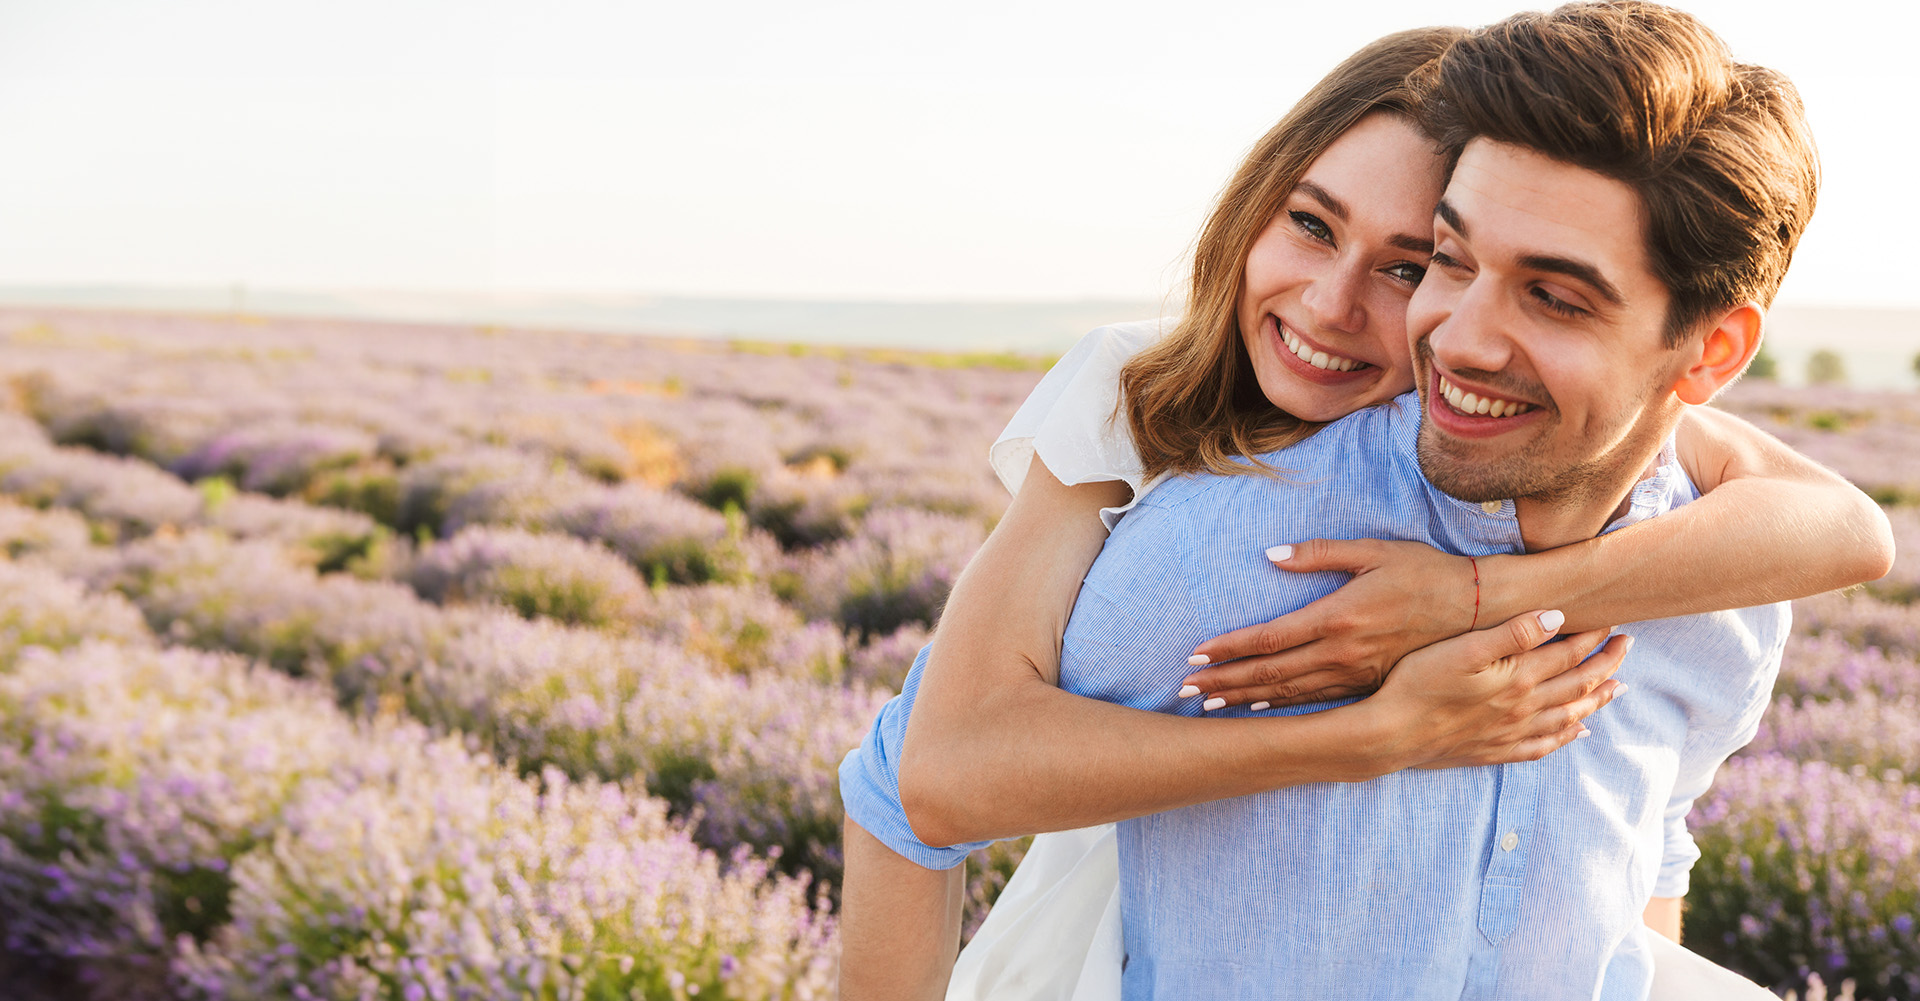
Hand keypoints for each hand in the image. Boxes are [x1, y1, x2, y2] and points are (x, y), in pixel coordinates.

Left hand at [1179, 539, 1474, 709]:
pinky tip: (1259, 707)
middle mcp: (1342, 652)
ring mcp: (1356, 673)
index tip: (1194, 656)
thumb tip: (1272, 554)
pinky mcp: (1368, 684)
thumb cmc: (1423, 571)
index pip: (1268, 639)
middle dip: (1224, 682)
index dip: (1227, 649)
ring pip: (1289, 693)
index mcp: (1337, 617)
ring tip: (1210, 705)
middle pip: (1269, 674)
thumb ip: (1319, 553)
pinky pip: (1316, 700)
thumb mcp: (1373, 551)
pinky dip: (1282, 705)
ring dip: (1246, 698)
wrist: (1478, 610)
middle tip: (1185, 692)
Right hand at [1379, 609, 1628, 769]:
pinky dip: (1566, 737)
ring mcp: (1512, 733)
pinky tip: (1577, 732)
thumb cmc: (1419, 683)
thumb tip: (1556, 617)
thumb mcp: (1463, 648)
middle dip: (1607, 664)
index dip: (1593, 636)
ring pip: (1569, 716)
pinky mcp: (1496, 751)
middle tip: (1628, 647)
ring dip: (1597, 700)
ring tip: (1618, 688)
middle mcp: (1524, 708)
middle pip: (1578, 685)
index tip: (1612, 621)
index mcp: (1518, 678)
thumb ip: (1512, 633)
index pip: (1568, 653)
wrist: (1392, 733)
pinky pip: (1544, 746)